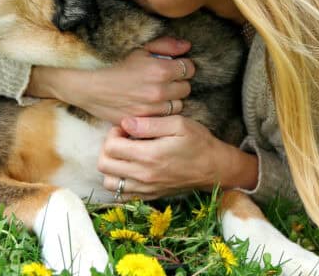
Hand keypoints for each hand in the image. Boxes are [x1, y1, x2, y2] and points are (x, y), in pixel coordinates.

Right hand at [25, 37, 196, 123]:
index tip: (175, 69)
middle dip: (178, 83)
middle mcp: (160, 90)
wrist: (94, 90)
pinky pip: (166, 118)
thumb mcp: (141, 51)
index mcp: (160, 70)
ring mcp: (153, 108)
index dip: (184, 68)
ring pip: (178, 105)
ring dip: (172, 100)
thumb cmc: (118, 69)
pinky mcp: (147, 121)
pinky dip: (163, 113)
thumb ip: (166, 46)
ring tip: (159, 95)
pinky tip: (153, 107)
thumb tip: (187, 47)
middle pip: (186, 88)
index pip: (189, 69)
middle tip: (166, 82)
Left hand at [97, 115, 258, 199]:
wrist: (214, 168)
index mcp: (149, 155)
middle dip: (108, 148)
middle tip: (122, 139)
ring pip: (109, 182)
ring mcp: (146, 189)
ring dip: (112, 166)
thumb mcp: (178, 124)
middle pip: (104, 165)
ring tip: (125, 154)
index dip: (113, 133)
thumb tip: (125, 123)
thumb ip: (149, 123)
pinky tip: (130, 168)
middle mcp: (144, 175)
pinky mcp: (149, 196)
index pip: (111, 147)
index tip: (125, 128)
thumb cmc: (198, 142)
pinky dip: (120, 181)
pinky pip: (122, 194)